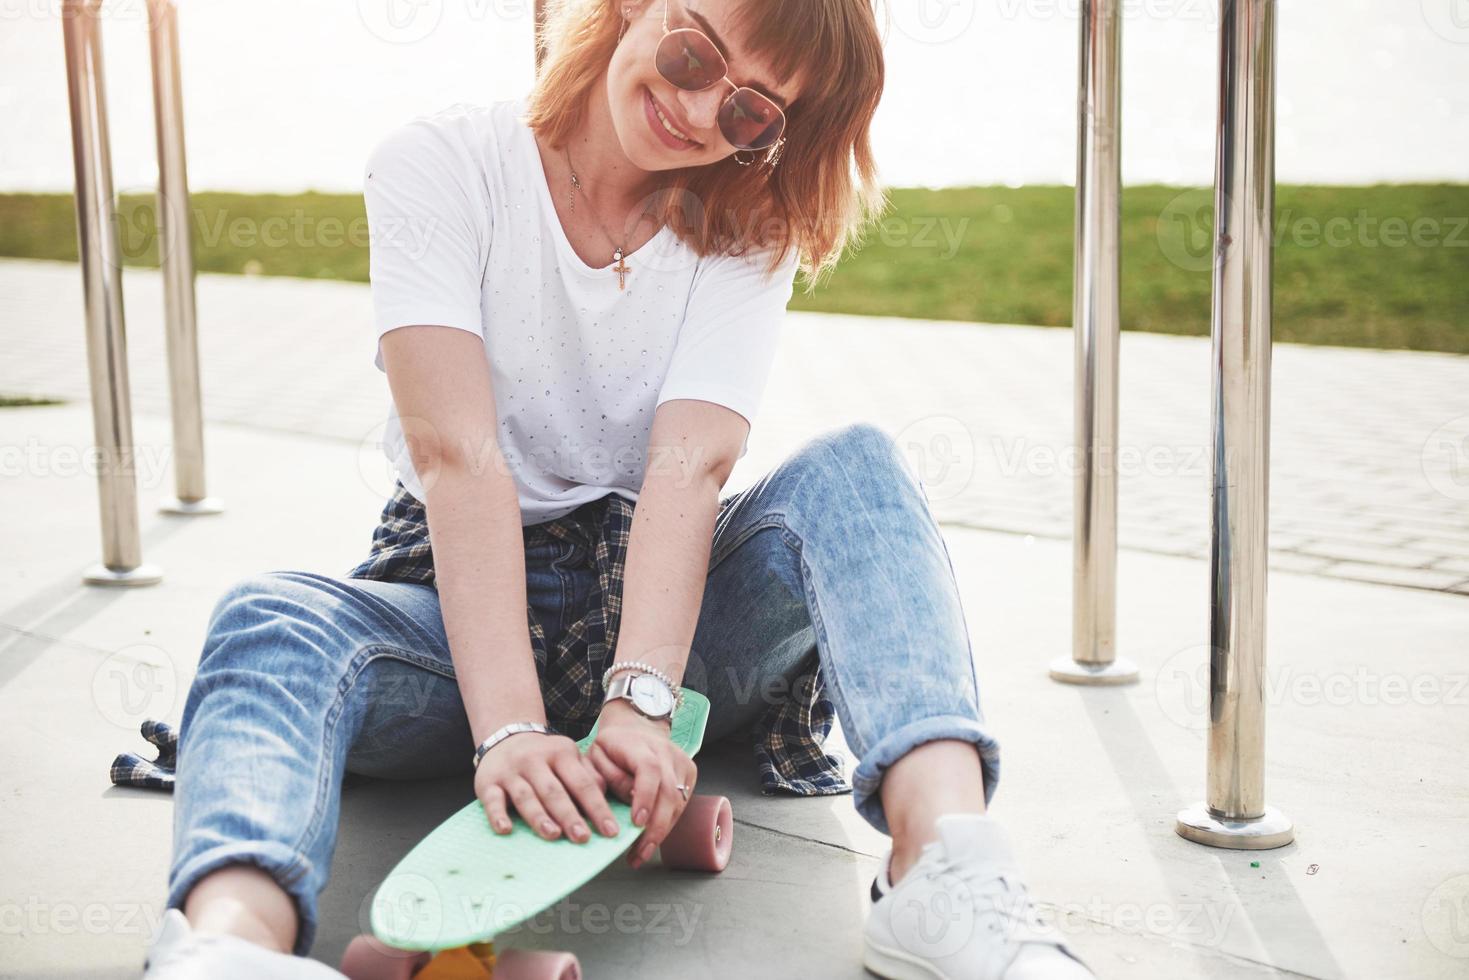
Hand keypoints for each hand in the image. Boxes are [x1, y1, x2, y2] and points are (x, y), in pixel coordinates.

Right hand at [474, 729, 620, 842]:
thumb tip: (608, 797)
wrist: (506, 736)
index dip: (597, 808)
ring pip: (526, 796)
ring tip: (553, 834)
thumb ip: (588, 775)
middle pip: (554, 791)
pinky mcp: (488, 782)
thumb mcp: (569, 757)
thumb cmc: (545, 757)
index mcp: (561, 754)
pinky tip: (505, 830)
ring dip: (539, 817)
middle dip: (569, 815)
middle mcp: (535, 760)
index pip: (582, 783)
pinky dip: (498, 815)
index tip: (610, 831)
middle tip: (582, 837)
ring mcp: (511, 771)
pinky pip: (492, 800)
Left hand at [585, 699, 696, 869]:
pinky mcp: (690, 772)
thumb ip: (605, 777)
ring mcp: (682, 761)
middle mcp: (666, 751)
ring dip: (661, 831)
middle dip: (655, 827)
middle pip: (669, 791)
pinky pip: (682, 803)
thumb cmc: (612, 747)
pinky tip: (653, 838)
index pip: (649, 769)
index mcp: (639, 744)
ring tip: (642, 853)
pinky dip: (668, 823)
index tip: (636, 823)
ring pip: (678, 801)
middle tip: (639, 853)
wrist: (636, 728)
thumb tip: (625, 804)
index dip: (645, 797)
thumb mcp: (596, 757)